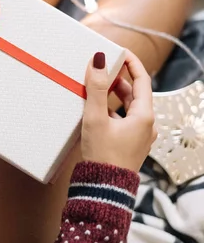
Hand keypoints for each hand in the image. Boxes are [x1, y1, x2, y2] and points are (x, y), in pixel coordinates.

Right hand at [81, 50, 156, 172]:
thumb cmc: (103, 156)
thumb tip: (99, 61)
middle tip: (102, 69)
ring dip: (114, 96)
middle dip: (119, 80)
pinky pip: (123, 120)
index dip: (131, 63)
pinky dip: (112, 111)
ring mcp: (139, 136)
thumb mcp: (96, 118)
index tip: (119, 52)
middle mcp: (146, 125)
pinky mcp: (129, 144)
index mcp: (144, 116)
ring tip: (96, 87)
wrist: (104, 190)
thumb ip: (97, 88)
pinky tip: (96, 111)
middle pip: (135, 94)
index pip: (142, 80)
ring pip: (128, 108)